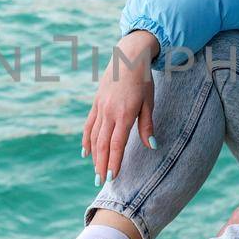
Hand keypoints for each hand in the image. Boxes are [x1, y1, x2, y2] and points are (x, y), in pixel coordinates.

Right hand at [83, 30, 158, 184]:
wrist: (128, 56)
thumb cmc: (143, 80)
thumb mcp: (149, 101)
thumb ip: (147, 124)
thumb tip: (152, 145)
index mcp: (123, 113)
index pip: (116, 144)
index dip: (113, 162)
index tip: (112, 177)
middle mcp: (109, 112)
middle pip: (102, 144)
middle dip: (101, 164)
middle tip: (100, 181)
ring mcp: (100, 107)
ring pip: (94, 136)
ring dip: (94, 156)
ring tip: (95, 172)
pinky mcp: (96, 103)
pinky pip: (89, 125)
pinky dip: (87, 140)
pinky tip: (86, 152)